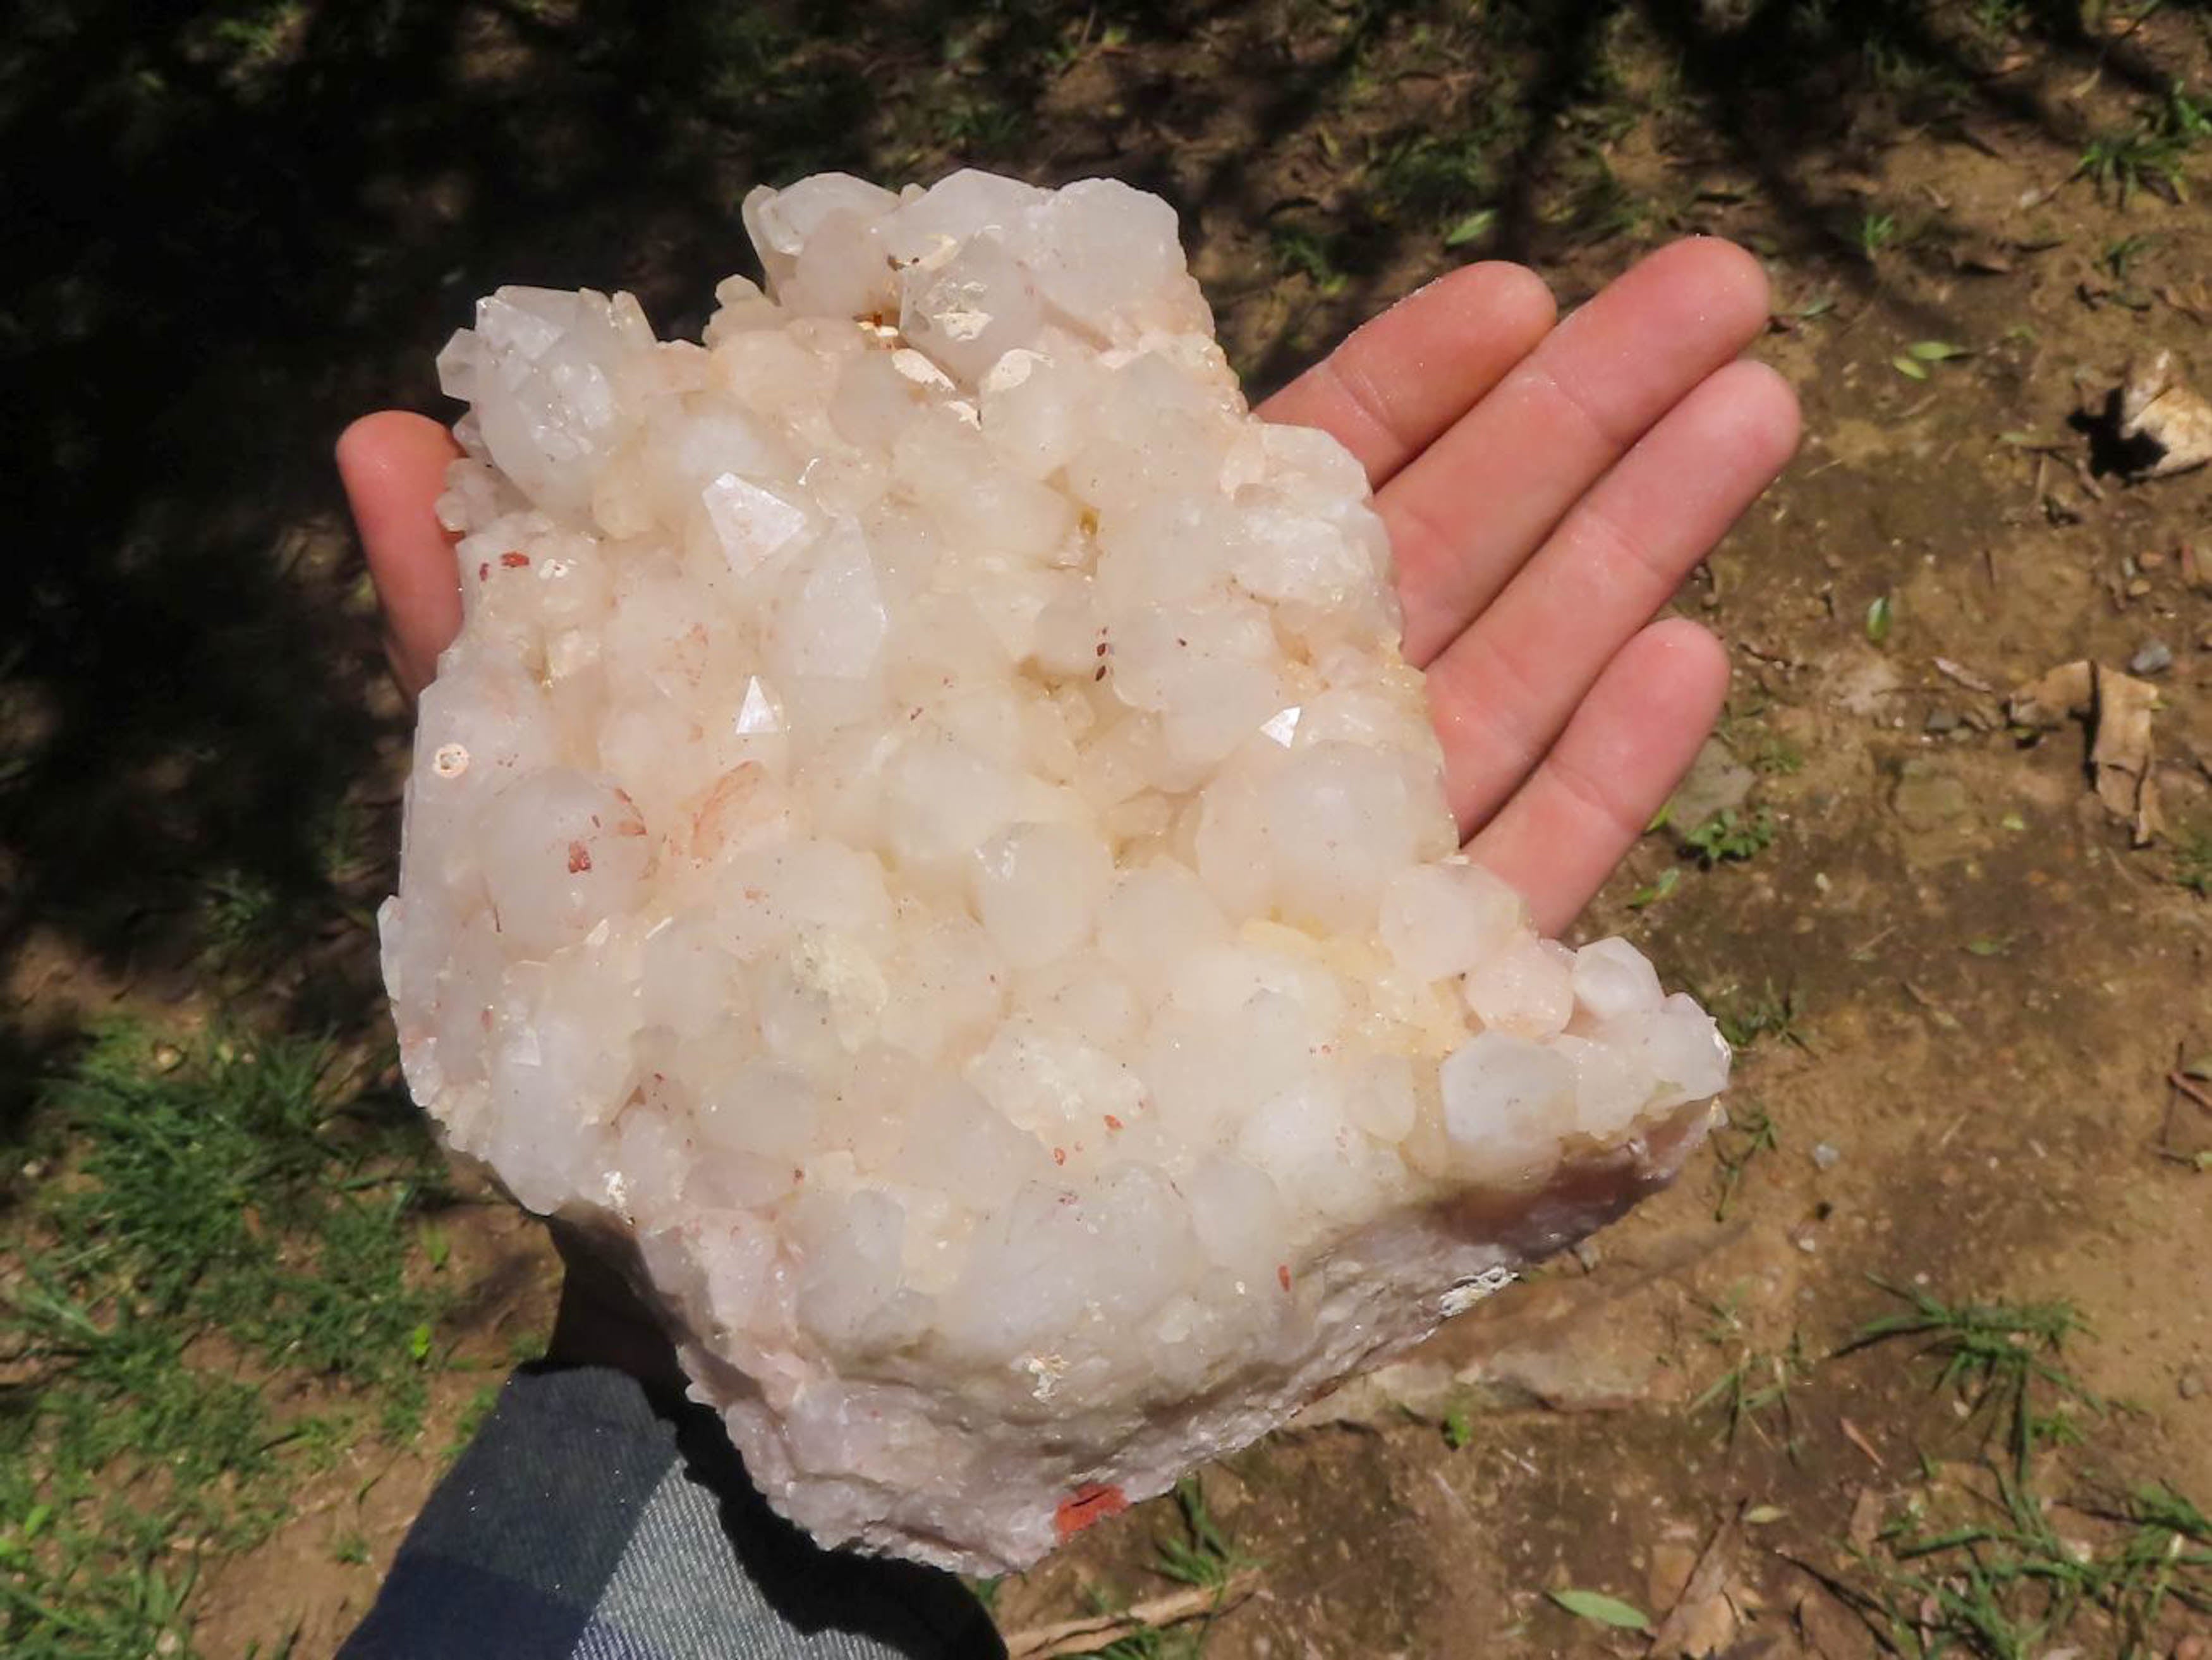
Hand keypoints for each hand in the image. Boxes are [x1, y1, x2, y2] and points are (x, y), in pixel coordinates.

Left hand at [340, 237, 1796, 936]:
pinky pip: (1506, 892)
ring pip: (1497, 699)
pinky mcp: (1364, 1035)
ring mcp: (1302, 900)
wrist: (765, 1330)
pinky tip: (1704, 655)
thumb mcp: (570, 829)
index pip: (1247, 509)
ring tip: (1755, 408)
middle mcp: (1204, 774)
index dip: (1383, 387)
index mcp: (1065, 691)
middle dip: (1567, 427)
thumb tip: (377, 432)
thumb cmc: (679, 1059)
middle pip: (1421, 569)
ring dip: (1630, 553)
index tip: (1499, 277)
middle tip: (1707, 285)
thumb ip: (498, 638)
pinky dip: (1608, 782)